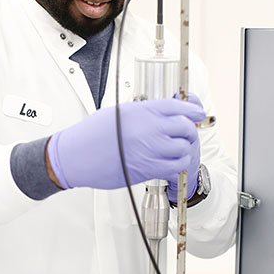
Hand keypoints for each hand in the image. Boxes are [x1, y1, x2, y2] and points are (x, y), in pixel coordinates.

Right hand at [47, 98, 204, 190]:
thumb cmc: (92, 134)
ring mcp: (148, 148)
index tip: (197, 113)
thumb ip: (143, 112)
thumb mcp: (119, 112)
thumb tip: (162, 115)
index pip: (178, 106)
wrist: (75, 155)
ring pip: (183, 149)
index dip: (193, 109)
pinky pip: (174, 167)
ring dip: (183, 150)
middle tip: (185, 135)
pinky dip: (177, 166)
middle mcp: (148, 128)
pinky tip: (170, 165)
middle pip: (185, 127)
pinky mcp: (146, 168)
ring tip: (176, 152)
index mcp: (141, 110)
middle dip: (189, 131)